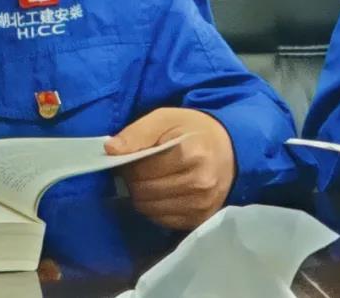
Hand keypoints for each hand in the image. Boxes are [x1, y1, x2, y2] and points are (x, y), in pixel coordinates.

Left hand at [105, 107, 234, 230]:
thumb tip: (110, 150)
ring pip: (151, 209)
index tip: (128, 156)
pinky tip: (159, 193)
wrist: (229, 148)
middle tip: (134, 170)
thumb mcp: (164, 118)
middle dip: (132, 181)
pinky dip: (154, 208)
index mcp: (191, 154)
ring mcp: (202, 205)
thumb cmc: (191, 130)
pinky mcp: (202, 219)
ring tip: (147, 180)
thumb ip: (136, 133)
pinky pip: (163, 221)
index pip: (141, 170)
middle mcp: (200, 183)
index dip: (127, 164)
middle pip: (145, 191)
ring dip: (141, 196)